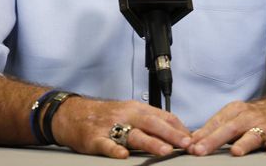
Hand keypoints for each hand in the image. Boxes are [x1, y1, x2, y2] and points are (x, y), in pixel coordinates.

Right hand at [52, 97, 191, 158]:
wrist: (72, 113)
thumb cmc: (105, 115)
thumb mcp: (129, 112)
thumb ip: (150, 121)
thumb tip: (176, 132)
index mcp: (136, 108)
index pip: (163, 116)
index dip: (179, 128)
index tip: (194, 139)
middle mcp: (126, 115)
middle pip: (153, 124)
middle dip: (172, 134)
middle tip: (187, 144)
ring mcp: (110, 126)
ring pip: (134, 134)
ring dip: (151, 142)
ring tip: (164, 151)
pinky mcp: (94, 138)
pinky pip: (106, 145)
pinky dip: (115, 150)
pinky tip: (123, 156)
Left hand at [187, 95, 265, 156]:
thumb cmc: (257, 116)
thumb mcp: (235, 117)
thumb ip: (216, 128)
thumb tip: (193, 140)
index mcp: (235, 111)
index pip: (215, 123)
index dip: (201, 135)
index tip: (189, 146)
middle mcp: (248, 117)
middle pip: (229, 128)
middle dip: (213, 140)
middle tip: (200, 150)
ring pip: (253, 134)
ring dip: (244, 143)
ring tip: (235, 151)